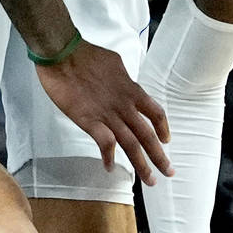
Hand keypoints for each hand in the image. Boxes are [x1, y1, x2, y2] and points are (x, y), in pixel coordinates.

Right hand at [34, 39, 170, 182]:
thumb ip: (122, 78)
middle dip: (159, 156)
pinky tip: (109, 168)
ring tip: (150, 180)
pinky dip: (109, 157)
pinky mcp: (89, 120)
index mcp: (131, 90)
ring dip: (142, 164)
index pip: (155, 113)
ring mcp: (108, 114)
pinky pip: (105, 143)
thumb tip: (123, 83)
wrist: (63, 52)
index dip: (163, 128)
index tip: (166, 140)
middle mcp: (124, 105)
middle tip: (169, 171)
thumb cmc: (85, 53)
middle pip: (147, 135)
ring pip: (131, 144)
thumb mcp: (114, 62)